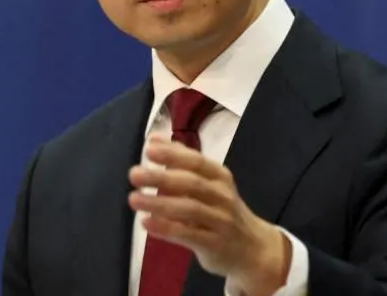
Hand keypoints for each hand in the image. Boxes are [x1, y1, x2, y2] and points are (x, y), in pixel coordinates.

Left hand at [128, 134, 290, 295]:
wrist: (253, 249)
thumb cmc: (221, 210)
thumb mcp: (209, 183)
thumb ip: (182, 160)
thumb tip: (153, 139)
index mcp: (219, 177)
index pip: (196, 161)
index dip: (172, 154)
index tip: (148, 149)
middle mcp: (222, 196)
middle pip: (190, 183)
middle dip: (161, 178)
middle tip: (134, 174)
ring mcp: (220, 221)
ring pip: (188, 209)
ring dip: (158, 204)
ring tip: (133, 199)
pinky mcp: (214, 244)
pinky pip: (188, 235)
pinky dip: (166, 228)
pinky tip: (146, 223)